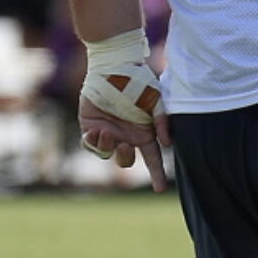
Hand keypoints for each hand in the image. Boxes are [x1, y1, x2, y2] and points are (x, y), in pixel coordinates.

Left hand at [80, 56, 171, 191]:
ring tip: (108, 132)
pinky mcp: (90, 126)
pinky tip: (99, 131)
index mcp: (144, 133)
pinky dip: (93, 141)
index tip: (160, 190)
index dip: (157, 175)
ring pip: (106, 153)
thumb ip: (163, 122)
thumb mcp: (158, 101)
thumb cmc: (140, 83)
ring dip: (108, 147)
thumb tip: (167, 144)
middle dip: (125, 158)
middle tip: (125, 146)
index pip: (152, 159)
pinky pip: (90, 143)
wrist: (115, 67)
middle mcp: (126, 135)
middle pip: (125, 161)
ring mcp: (108, 132)